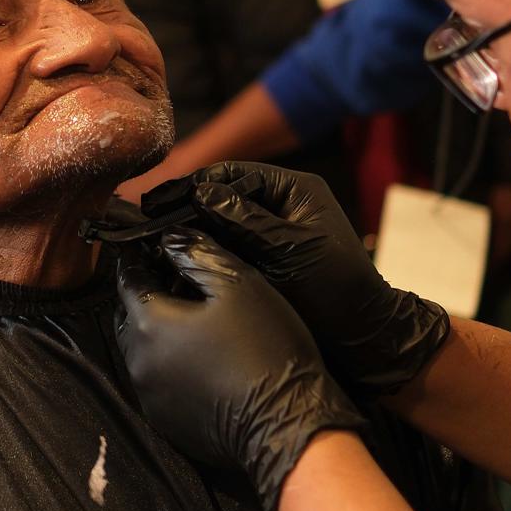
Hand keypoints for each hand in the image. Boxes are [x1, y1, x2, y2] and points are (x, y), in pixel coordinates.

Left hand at [116, 228, 364, 510]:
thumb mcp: (238, 284)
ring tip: (190, 314)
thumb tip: (168, 239)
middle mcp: (137, 361)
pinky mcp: (166, 420)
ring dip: (156, 328)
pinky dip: (169, 361)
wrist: (287, 423)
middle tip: (173, 277)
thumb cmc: (266, 349)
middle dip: (145, 292)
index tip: (148, 244)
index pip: (127, 277)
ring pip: (141, 348)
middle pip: (129, 314)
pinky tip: (200, 354)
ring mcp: (149, 395)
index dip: (137, 257)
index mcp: (149, 322)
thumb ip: (196, 253)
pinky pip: (157, 379)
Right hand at [149, 162, 450, 398]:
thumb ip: (245, 219)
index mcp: (295, 190)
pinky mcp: (266, 259)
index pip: (234, 174)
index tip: (160, 200)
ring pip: (223, 222)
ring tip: (156, 239)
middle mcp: (281, 205)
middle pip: (224, 195)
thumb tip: (200, 194)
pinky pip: (230, 245)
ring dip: (194, 229)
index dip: (194, 185)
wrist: (362, 337)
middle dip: (188, 207)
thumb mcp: (289, 249)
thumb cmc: (336, 289)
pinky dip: (206, 250)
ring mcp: (272, 232)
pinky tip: (179, 260)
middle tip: (148, 220)